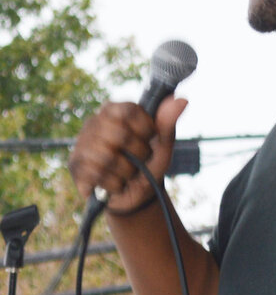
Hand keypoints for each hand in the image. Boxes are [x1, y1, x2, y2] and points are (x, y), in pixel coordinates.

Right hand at [68, 97, 187, 214]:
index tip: (150, 139)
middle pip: (120, 134)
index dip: (145, 129)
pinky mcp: (75, 165)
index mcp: (115, 111)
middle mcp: (94, 122)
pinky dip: (115, 184)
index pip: (129, 110)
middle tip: (140, 159)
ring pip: (108, 157)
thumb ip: (168, 122)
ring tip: (128, 172)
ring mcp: (81, 143)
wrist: (136, 195)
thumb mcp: (163, 145)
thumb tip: (181, 100)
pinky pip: (97, 174)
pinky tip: (115, 183)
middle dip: (138, 154)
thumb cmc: (149, 164)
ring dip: (127, 171)